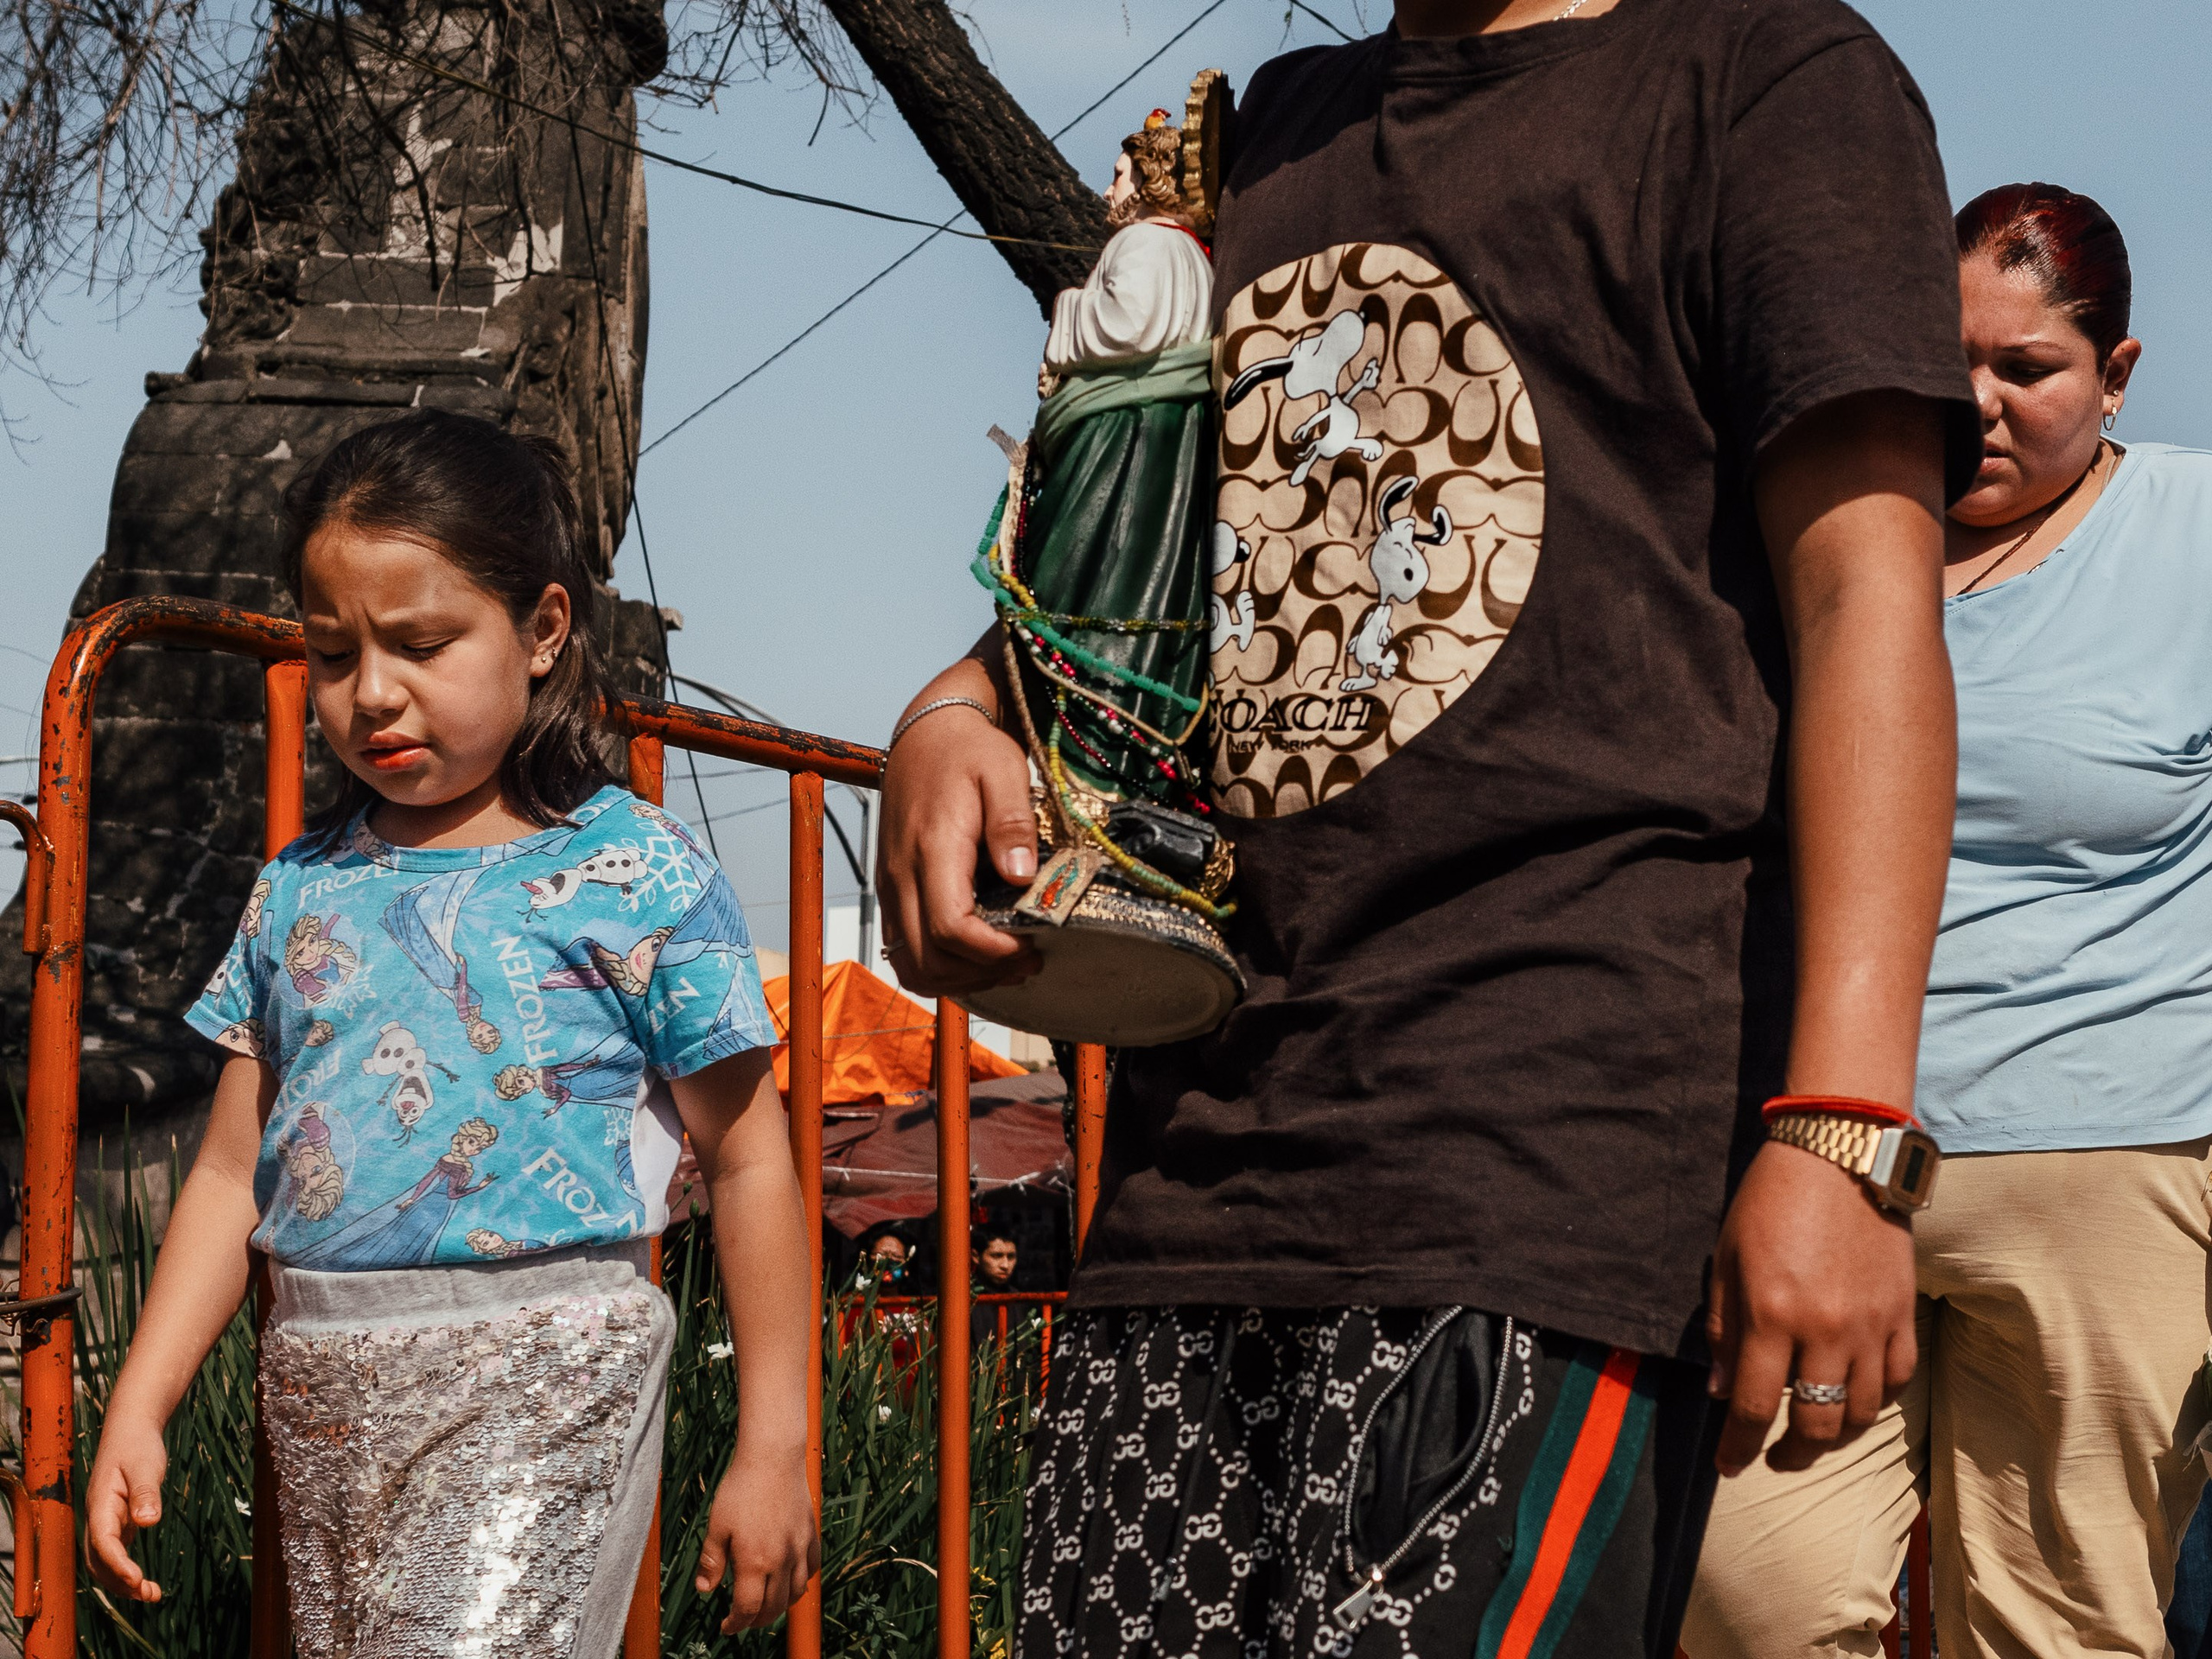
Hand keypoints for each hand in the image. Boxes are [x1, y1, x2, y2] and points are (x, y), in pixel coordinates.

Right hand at [86, 1411, 169, 1603]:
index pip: (103, 1541)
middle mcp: (98, 1517)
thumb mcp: (146, 1465)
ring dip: (122, 1581)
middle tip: (148, 1594)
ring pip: (104, 1560)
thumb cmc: (137, 1445)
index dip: (118, 1564)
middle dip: (119, 1581)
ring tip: (151, 1594)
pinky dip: (126, 1570)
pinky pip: (116, 1553)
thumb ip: (146, 1493)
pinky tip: (143, 1582)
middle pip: (98, 1559)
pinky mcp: (117, 1522)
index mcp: (100, 1504)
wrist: (131, 1429)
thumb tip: (148, 1521)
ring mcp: (106, 1521)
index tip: (136, 1579)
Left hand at [693, 1446, 819, 1631]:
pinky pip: (811, 1569)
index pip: (748, 1609)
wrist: (773, 1457)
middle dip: (757, 1620)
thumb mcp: (717, 1525)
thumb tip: (705, 1590)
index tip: (727, 1626)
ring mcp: (799, 1548)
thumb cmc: (741, 1488)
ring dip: (781, 1606)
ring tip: (767, 1604)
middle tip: (744, 1619)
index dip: (736, 1624)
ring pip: (796, 1593)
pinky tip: (790, 1579)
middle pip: (774, 1607)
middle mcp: (781, 1560)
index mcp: (754, 1562)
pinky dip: (801, 1582)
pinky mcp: (810, 1534)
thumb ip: (712, 1561)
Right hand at [877, 699, 1039, 996]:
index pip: (951, 928)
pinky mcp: (892, 891)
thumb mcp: (1003, 770)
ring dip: (959, 979)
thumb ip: (1013, 822)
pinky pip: (906, 950)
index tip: (1032, 945)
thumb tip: (1021, 876)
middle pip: (928, 960)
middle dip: (981, 974)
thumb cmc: (970, 750)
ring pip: (911, 965)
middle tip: (1029, 959)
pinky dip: (941, 967)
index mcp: (931, 849)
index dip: (993, 952)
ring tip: (1007, 963)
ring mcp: (891, 887)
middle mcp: (901, 876)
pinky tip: (979, 954)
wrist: (928, 732)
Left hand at [1707, 1140, 1915, 1476]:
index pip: (1754, 1407)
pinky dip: (1876, 1399)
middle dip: (1790, 1453)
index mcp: (1771, 1315)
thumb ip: (1725, 1329)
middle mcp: (1824, 1330)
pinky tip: (1855, 1399)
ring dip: (1836, 1437)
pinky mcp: (1902, 1313)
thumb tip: (1722, 1391)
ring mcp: (1871, 1325)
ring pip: (1861, 1412)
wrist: (1839, 1154)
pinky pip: (1897, 1379)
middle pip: (1815, 1423)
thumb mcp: (1727, 1259)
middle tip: (1775, 1458)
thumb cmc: (1770, 1200)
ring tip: (1815, 1437)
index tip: (1729, 1466)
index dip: (1739, 1446)